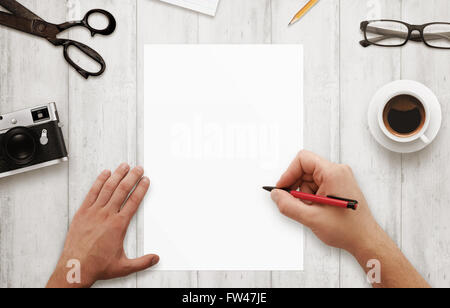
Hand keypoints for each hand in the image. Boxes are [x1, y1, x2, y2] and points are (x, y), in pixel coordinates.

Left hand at [47, 164, 158, 287]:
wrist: (75, 267)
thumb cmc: (97, 265)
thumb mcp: (124, 266)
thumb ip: (142, 262)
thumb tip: (155, 258)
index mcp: (118, 225)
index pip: (133, 201)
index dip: (141, 189)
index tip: (145, 181)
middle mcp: (107, 215)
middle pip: (123, 190)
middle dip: (132, 177)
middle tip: (138, 169)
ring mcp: (94, 212)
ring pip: (108, 188)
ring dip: (117, 175)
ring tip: (124, 166)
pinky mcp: (82, 212)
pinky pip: (92, 193)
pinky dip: (99, 181)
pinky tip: (104, 174)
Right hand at [271, 150, 381, 253]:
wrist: (365, 240)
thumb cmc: (349, 229)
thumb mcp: (312, 218)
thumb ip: (289, 205)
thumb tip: (276, 195)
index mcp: (333, 173)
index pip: (303, 160)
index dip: (288, 173)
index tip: (282, 188)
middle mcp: (338, 172)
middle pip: (305, 169)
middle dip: (296, 187)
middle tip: (294, 203)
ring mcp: (339, 179)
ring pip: (309, 179)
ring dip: (304, 195)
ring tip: (311, 210)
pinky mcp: (338, 186)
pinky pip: (316, 186)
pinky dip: (311, 198)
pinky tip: (316, 210)